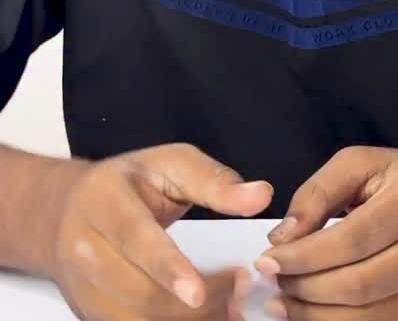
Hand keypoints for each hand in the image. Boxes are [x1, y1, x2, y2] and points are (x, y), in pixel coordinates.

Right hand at [45, 142, 272, 319]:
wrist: (66, 210)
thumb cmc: (131, 182)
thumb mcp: (169, 164)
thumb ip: (214, 180)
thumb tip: (261, 195)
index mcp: (103, 200)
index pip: (134, 238)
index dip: (166, 268)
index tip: (198, 293)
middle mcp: (84, 247)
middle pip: (137, 291)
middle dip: (193, 304)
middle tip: (240, 292)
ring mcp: (81, 287)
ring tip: (229, 309)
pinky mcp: (87, 314)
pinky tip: (203, 320)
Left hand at [254, 146, 397, 320]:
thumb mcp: (360, 164)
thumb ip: (317, 195)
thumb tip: (281, 240)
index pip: (354, 238)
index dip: (305, 256)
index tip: (267, 261)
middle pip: (363, 286)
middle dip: (308, 291)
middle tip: (275, 285)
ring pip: (374, 320)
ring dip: (319, 318)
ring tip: (288, 304)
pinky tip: (319, 318)